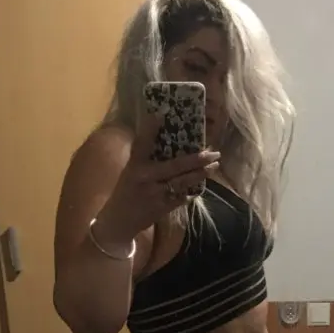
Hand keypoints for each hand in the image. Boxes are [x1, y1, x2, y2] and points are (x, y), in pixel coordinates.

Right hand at [96, 113, 219, 248]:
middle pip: (175, 166)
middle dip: (196, 159)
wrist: (119, 220)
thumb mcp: (131, 169)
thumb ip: (145, 154)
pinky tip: (202, 183)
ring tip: (214, 166)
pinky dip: (192, 190)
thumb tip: (161, 132)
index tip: (162, 112)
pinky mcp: (162, 208)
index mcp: (135, 165)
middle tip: (213, 152)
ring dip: (200, 174)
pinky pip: (182, 197)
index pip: (143, 142)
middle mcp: (145, 178)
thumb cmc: (127, 190)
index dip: (151, 127)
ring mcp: (155, 194)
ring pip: (182, 182)